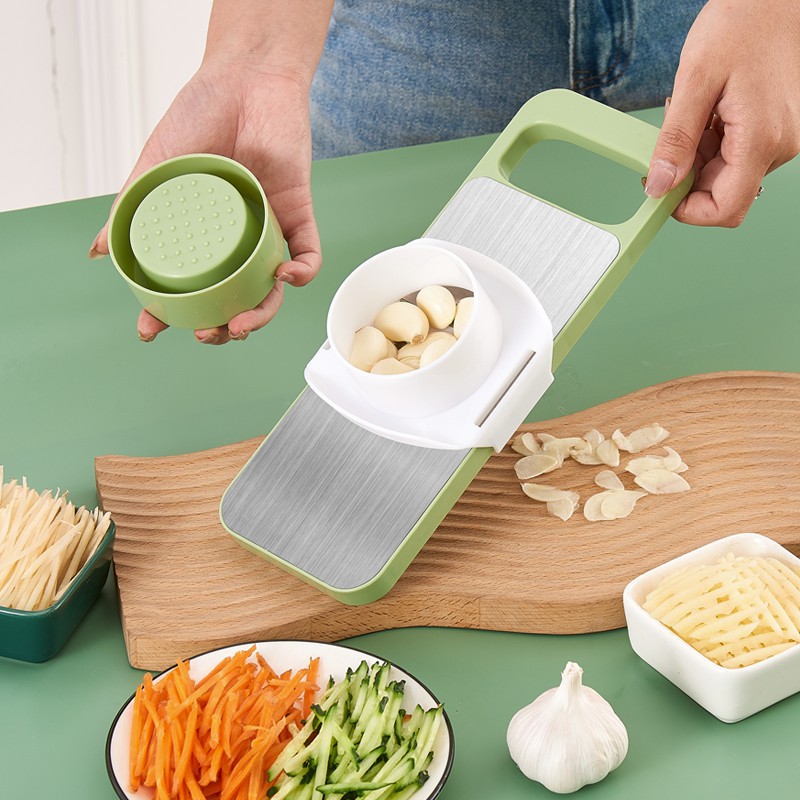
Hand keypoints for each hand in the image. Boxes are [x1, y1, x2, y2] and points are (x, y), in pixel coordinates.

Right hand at [90, 60, 320, 342]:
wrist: (245, 77)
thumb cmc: (200, 114)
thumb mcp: (157, 165)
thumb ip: (133, 206)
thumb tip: (99, 251)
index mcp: (201, 232)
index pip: (187, 285)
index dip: (171, 315)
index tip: (151, 330)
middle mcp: (234, 238)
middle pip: (233, 298)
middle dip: (222, 328)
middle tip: (209, 334)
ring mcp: (266, 228)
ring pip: (269, 289)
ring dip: (260, 315)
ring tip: (241, 323)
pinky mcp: (298, 213)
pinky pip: (309, 253)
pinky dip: (302, 272)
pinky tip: (286, 277)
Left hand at [645, 0, 799, 226]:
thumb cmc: (743, 22)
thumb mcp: (696, 81)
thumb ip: (676, 140)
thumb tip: (659, 185)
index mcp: (762, 139)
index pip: (727, 209)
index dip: (688, 211)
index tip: (662, 192)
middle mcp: (779, 145)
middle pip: (724, 193)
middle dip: (689, 177)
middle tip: (670, 141)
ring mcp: (780, 137)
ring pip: (727, 174)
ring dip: (699, 157)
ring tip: (694, 115)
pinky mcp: (775, 128)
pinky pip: (736, 153)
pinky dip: (712, 143)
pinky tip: (707, 113)